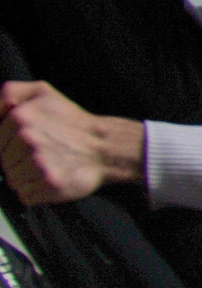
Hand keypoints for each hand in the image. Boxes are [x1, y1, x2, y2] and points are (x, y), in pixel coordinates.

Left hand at [0, 83, 143, 204]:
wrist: (106, 146)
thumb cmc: (72, 122)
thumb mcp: (41, 92)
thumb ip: (9, 93)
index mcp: (21, 116)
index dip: (10, 143)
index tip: (30, 141)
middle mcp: (27, 139)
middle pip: (2, 161)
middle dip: (17, 160)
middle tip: (42, 153)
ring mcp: (37, 163)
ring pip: (11, 179)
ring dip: (26, 176)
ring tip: (47, 165)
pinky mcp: (49, 184)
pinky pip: (25, 195)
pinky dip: (36, 191)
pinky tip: (50, 178)